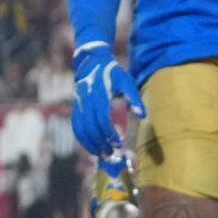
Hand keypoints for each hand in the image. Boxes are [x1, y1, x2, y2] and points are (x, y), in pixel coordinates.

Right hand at [71, 43, 144, 157]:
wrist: (92, 63)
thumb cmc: (113, 74)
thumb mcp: (127, 81)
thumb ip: (134, 98)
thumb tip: (142, 115)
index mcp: (98, 95)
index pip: (102, 118)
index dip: (109, 132)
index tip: (118, 143)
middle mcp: (85, 100)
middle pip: (90, 126)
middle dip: (100, 141)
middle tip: (111, 153)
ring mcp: (78, 104)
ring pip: (80, 128)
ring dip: (89, 143)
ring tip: (100, 154)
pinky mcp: (75, 107)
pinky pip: (75, 125)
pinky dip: (81, 138)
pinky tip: (89, 147)